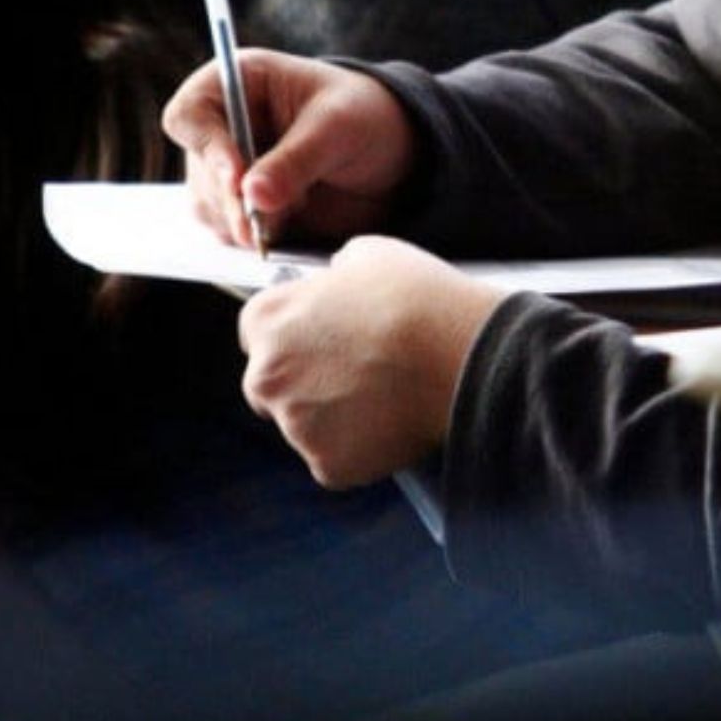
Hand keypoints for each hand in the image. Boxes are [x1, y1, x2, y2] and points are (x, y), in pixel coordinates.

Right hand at [162, 49, 415, 247]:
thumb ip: (296, 160)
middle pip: (198, 170)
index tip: (237, 178)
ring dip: (241, 223)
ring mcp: (229, 171)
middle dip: (229, 200)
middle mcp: (223, 127)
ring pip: (208, 207)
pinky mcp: (243, 209)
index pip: (189, 114)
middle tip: (260, 226)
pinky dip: (252, 240)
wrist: (395, 157)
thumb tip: (252, 196)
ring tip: (292, 217)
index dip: (206, 147)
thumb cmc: (366, 117)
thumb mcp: (338, 129)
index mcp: (237, 84)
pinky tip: (285, 234)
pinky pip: (228, 233)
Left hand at [238, 237, 507, 488]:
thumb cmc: (417, 298)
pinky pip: (336, 461)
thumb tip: (333, 284)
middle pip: (270, 388)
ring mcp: (295, 425)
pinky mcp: (328, 464)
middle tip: (355, 374)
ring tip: (383, 396)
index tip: (321, 342)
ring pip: (305, 428)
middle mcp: (266, 377)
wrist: (462, 355)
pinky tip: (391, 423)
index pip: (257, 335)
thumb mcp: (363, 256)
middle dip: (304, 383)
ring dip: (332, 418)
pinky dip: (359, 449)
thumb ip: (331, 276)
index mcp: (266, 320)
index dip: (293, 337)